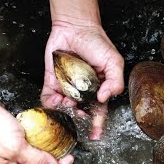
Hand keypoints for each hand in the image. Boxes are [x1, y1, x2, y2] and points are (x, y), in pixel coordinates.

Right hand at [0, 72, 73, 163]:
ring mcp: (12, 149)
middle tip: (67, 152)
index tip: (68, 159)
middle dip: (55, 163)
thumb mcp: (16, 147)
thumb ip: (35, 160)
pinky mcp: (13, 135)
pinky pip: (31, 142)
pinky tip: (48, 135)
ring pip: (36, 156)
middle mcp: (11, 163)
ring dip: (49, 152)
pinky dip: (41, 141)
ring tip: (60, 144)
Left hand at [42, 0, 124, 139]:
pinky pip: (48, 98)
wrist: (75, 27)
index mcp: (99, 90)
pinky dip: (50, 103)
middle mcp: (82, 92)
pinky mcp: (52, 82)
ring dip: (65, 111)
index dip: (97, 125)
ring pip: (63, 109)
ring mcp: (67, 88)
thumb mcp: (114, 62)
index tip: (95, 136)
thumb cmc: (97, 42)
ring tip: (68, 102)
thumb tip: (105, 99)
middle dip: (79, 118)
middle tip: (78, 114)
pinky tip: (56, 100)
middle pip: (80, 114)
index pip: (98, 112)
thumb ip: (115, 81)